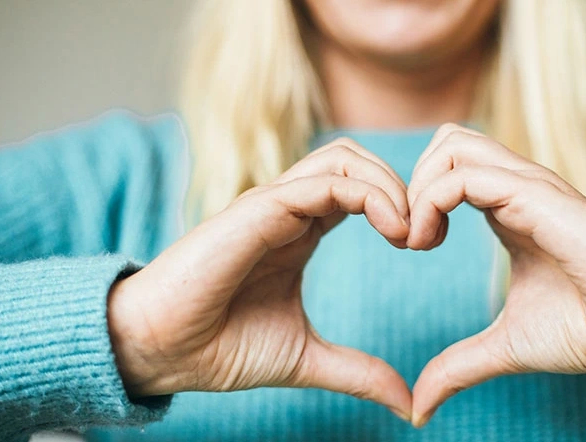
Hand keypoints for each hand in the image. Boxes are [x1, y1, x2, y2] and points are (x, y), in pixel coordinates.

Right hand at [107, 139, 412, 419]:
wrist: (160, 352)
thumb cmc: (221, 348)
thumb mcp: (307, 358)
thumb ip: (359, 372)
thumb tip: (406, 402)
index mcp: (301, 230)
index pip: (360, 189)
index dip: (400, 206)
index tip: (426, 244)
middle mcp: (289, 210)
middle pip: (358, 161)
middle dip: (403, 186)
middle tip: (425, 235)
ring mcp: (273, 204)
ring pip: (344, 158)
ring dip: (389, 184)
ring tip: (408, 231)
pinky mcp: (258, 210)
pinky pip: (323, 181)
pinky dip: (367, 194)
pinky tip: (391, 229)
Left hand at [405, 124, 585, 426]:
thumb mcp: (505, 345)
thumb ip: (459, 365)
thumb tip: (420, 405)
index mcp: (509, 209)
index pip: (449, 167)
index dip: (416, 199)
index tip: (409, 247)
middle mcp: (516, 188)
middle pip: (447, 141)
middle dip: (410, 182)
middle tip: (408, 237)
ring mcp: (528, 186)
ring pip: (452, 144)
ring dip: (417, 188)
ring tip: (417, 239)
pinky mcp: (536, 196)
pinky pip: (464, 175)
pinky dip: (430, 201)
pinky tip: (429, 243)